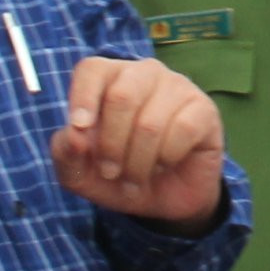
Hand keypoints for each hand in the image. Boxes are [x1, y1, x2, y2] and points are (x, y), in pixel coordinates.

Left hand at [51, 54, 229, 231]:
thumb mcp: (82, 174)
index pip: (92, 69)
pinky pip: (181, 130)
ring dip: (138, 162)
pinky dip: (167, 158)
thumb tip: (72, 135)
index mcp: (111, 79)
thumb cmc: (120, 175)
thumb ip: (65, 154)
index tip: (78, 129)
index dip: (82, 97)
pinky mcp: (203, 108)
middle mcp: (144, 74)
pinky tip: (165, 165)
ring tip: (135, 179)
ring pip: (150, 122)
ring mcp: (177, 87)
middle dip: (111, 144)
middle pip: (121, 96)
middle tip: (110, 173)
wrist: (165, 201)